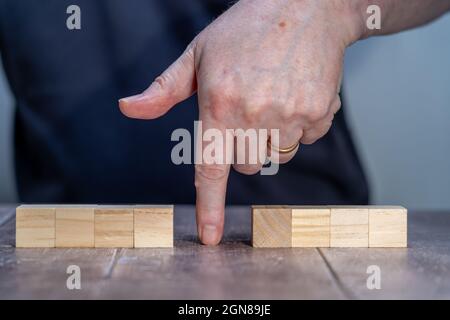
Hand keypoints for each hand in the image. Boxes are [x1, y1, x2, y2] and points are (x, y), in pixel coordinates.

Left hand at [119, 0, 362, 244]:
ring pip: (276, 155)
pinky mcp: (320, 112)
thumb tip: (128, 108)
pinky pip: (306, 140)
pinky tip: (296, 91)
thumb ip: (162, 89)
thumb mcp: (197, 54)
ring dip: (272, 136)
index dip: (208, 206)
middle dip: (243, 146)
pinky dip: (300, 124)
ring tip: (273, 95)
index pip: (210, 168)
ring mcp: (291, 114)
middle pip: (246, 165)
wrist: (306, 5)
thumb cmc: (245, 29)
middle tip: (247, 108)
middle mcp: (255, 114)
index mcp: (219, 103)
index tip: (209, 237)